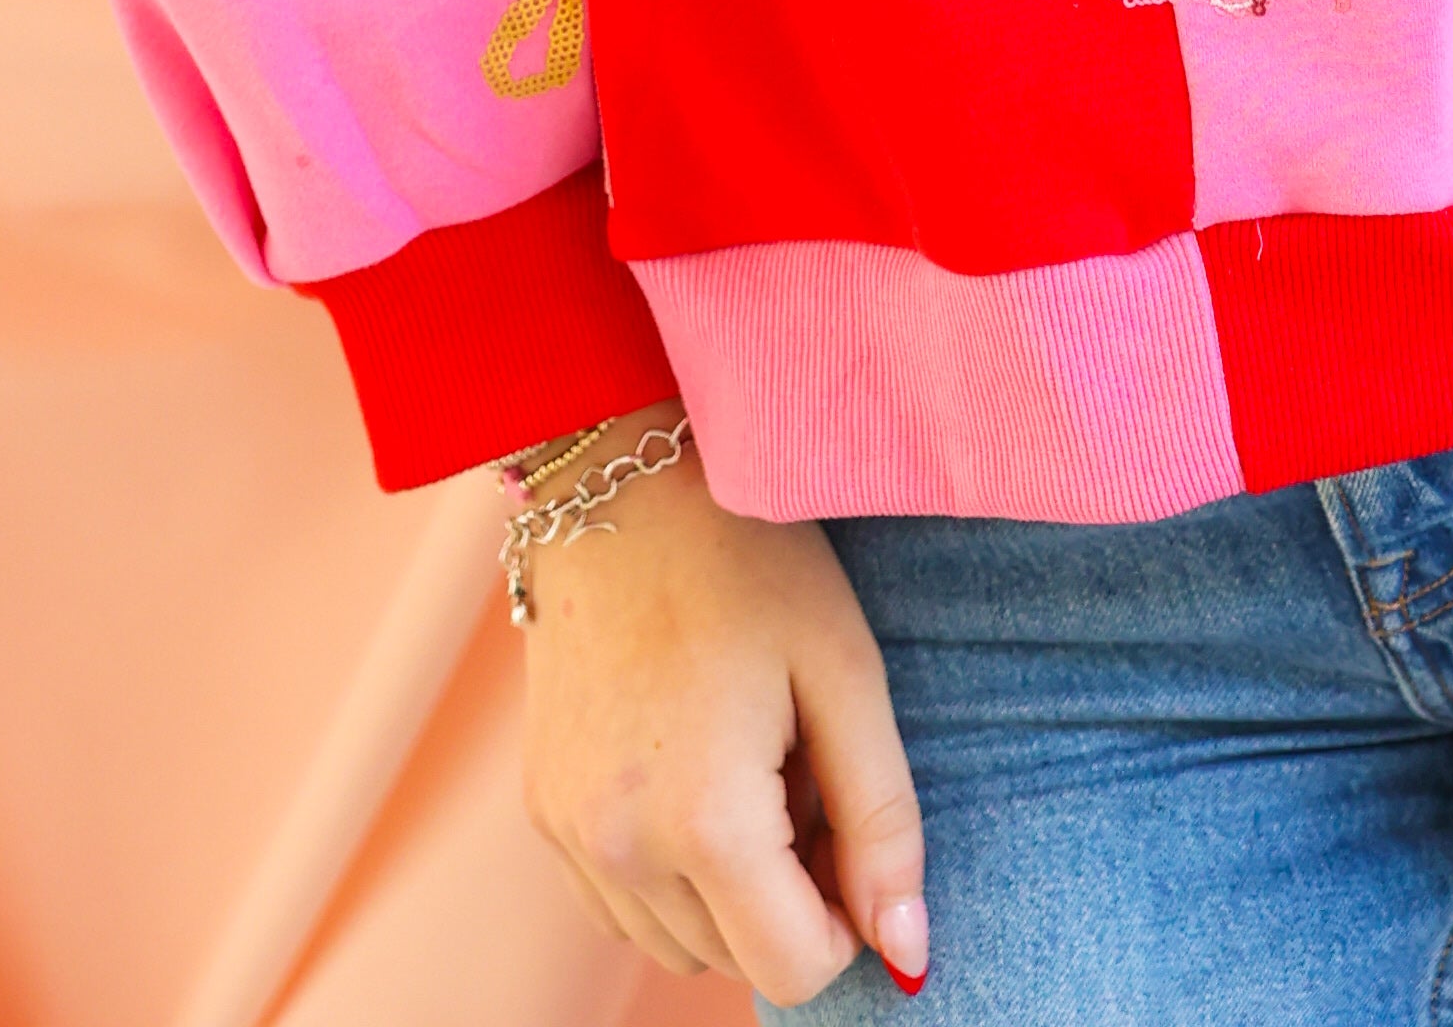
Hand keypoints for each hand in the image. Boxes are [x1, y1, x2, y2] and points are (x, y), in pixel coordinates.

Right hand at [521, 441, 928, 998]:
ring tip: (745, 763)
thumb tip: (907, 952)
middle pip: (737, 960)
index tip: (846, 825)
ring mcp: (570, 837)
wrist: (617, 481)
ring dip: (727, 891)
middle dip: (787, 894)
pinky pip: (622, 905)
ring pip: (678, 943)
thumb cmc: (748, 562)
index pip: (795, 971)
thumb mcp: (844, 673)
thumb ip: (883, 823)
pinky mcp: (544, 814)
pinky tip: (690, 771)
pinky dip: (668, 874)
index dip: (847, 920)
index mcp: (704, 821)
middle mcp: (620, 850)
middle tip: (797, 769)